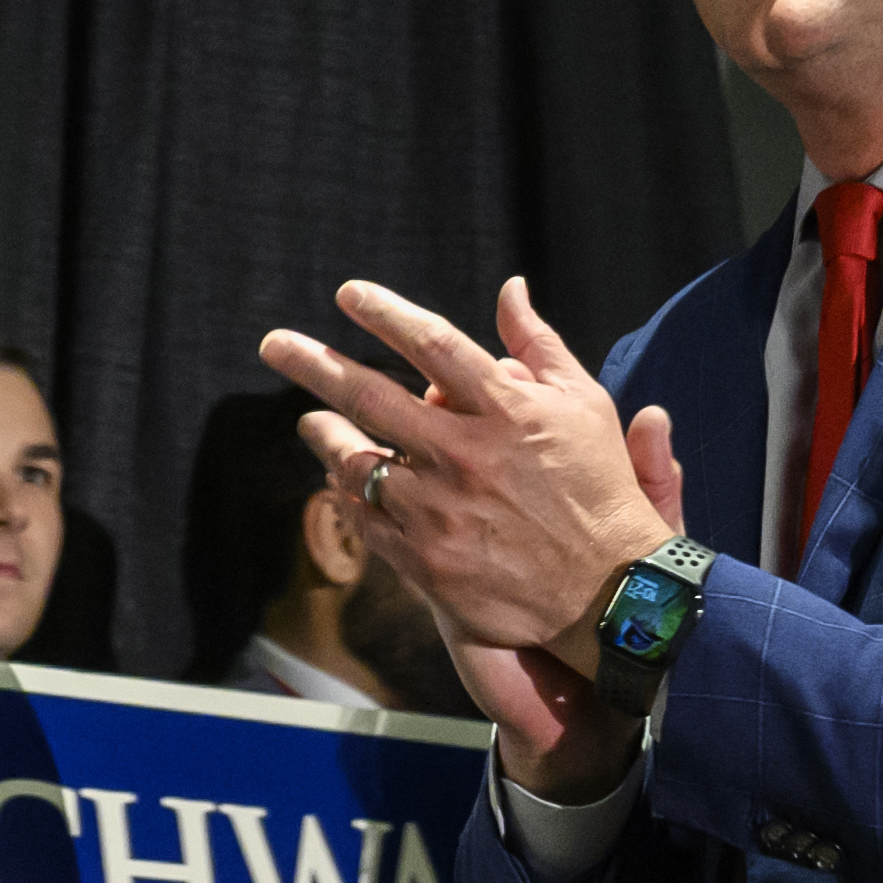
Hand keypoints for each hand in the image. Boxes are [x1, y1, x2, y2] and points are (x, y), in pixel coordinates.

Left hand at [258, 273, 680, 671]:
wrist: (609, 594)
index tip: (347, 295)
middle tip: (274, 344)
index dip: (383, 312)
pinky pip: (366, 518)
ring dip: (325, 436)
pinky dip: (347, 493)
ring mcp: (440, 510)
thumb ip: (538, 344)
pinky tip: (338, 480)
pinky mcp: (426, 561)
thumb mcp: (584, 405)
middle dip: (313, 364)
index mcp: (506, 409)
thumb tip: (509, 288)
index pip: (432, 343)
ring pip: (357, 462)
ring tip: (311, 421)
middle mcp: (466, 455)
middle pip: (371, 396)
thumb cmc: (599, 490)